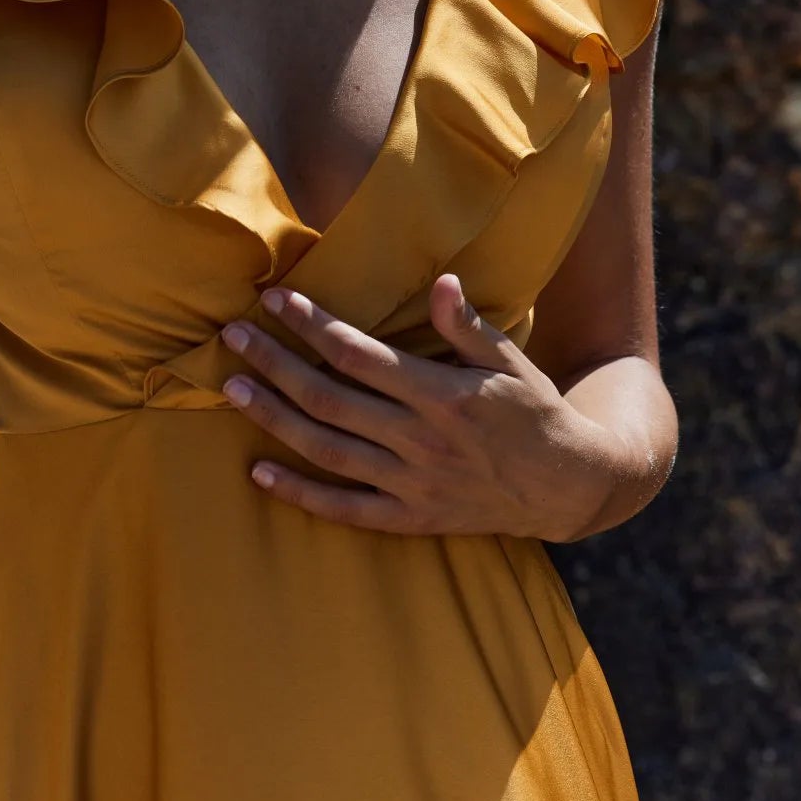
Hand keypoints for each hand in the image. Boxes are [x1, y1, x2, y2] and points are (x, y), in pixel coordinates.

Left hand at [218, 272, 636, 540]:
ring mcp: (411, 482)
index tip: (275, 299)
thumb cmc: (534, 411)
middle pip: (328, 397)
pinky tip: (260, 473)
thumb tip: (442, 282)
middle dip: (274, 363)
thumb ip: (468, 326)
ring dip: (274, 418)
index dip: (311, 323)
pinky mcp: (410, 518)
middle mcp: (419, 438)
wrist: (568, 487)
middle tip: (232, 335)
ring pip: (326, 449)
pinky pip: (344, 510)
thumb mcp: (510, 361)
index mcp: (441, 393)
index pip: (358, 353)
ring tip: (233, 388)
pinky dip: (300, 493)